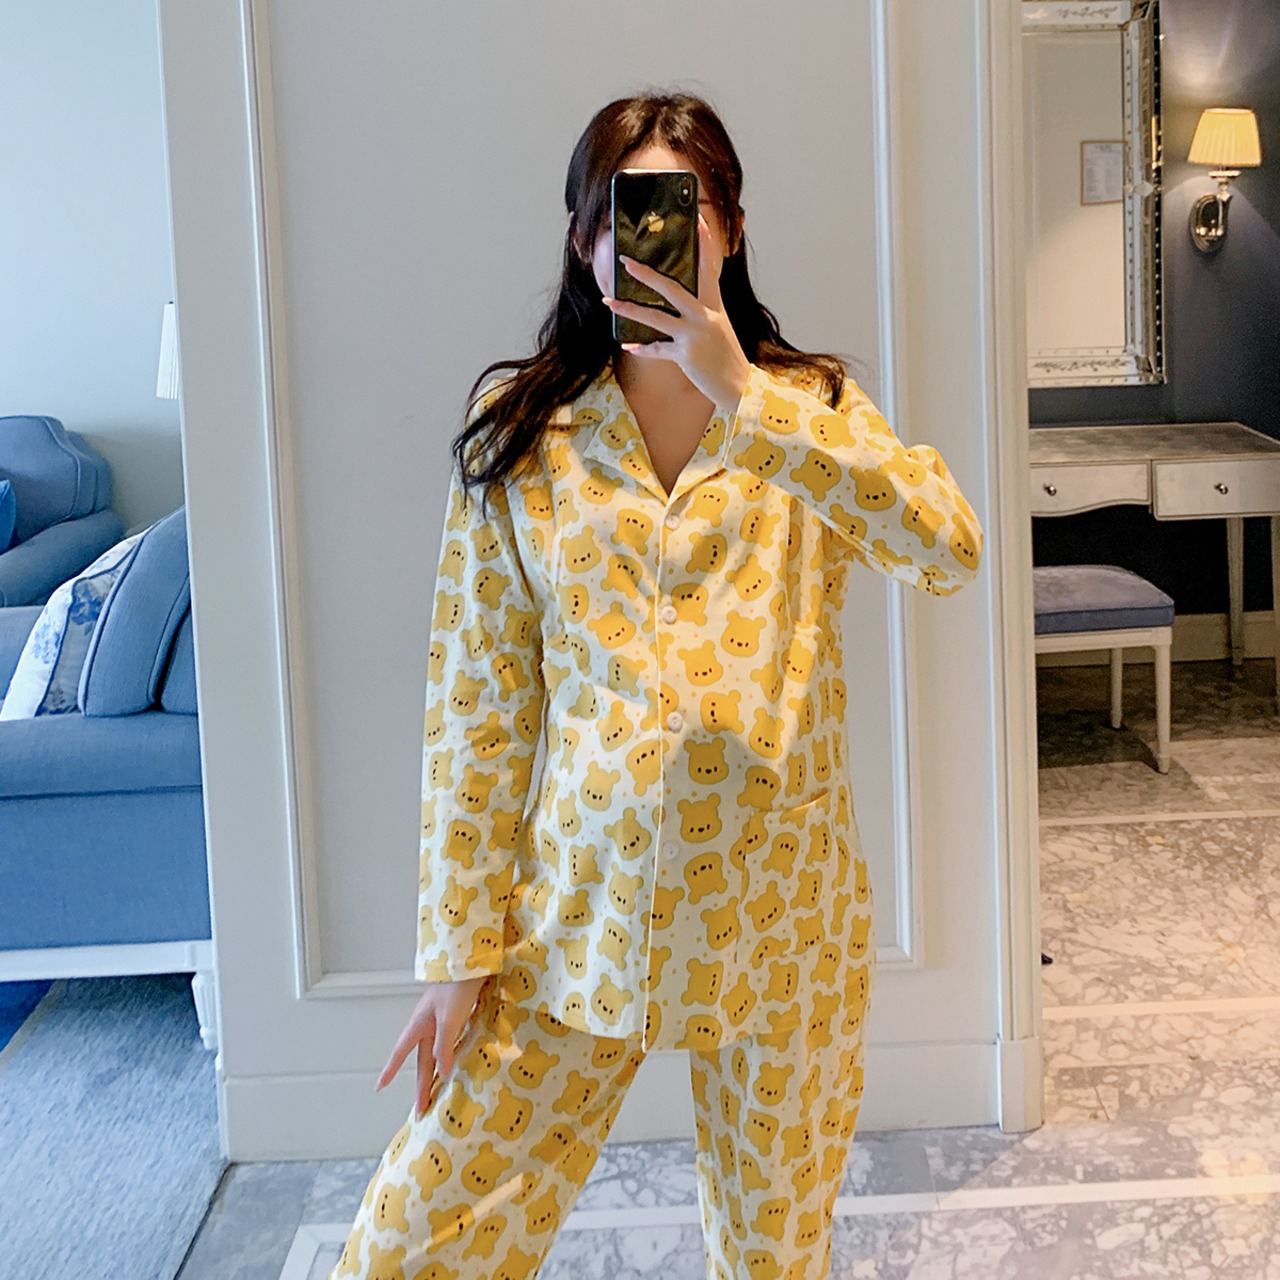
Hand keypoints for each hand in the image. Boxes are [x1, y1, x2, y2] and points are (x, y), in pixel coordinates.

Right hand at [374, 974, 487, 1116]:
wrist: (469, 964)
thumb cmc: (455, 988)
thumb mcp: (448, 1019)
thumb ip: (443, 1046)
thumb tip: (440, 1073)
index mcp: (420, 1025)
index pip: (401, 1053)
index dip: (390, 1070)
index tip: (379, 1087)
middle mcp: (427, 1025)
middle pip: (422, 1061)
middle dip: (421, 1085)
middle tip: (420, 1108)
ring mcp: (440, 1021)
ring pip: (435, 1054)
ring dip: (435, 1074)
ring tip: (437, 1094)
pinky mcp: (455, 1017)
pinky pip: (448, 1045)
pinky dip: (448, 1059)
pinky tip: (455, 1065)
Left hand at [602, 213, 752, 410]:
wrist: (740, 386)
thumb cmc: (727, 356)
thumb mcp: (719, 327)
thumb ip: (703, 311)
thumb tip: (680, 300)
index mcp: (714, 305)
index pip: (709, 267)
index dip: (704, 242)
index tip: (697, 218)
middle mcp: (704, 316)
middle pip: (672, 288)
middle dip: (646, 275)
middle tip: (626, 262)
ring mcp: (694, 335)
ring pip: (656, 317)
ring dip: (630, 309)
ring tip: (609, 301)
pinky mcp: (686, 356)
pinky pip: (657, 349)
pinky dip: (642, 348)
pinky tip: (628, 345)